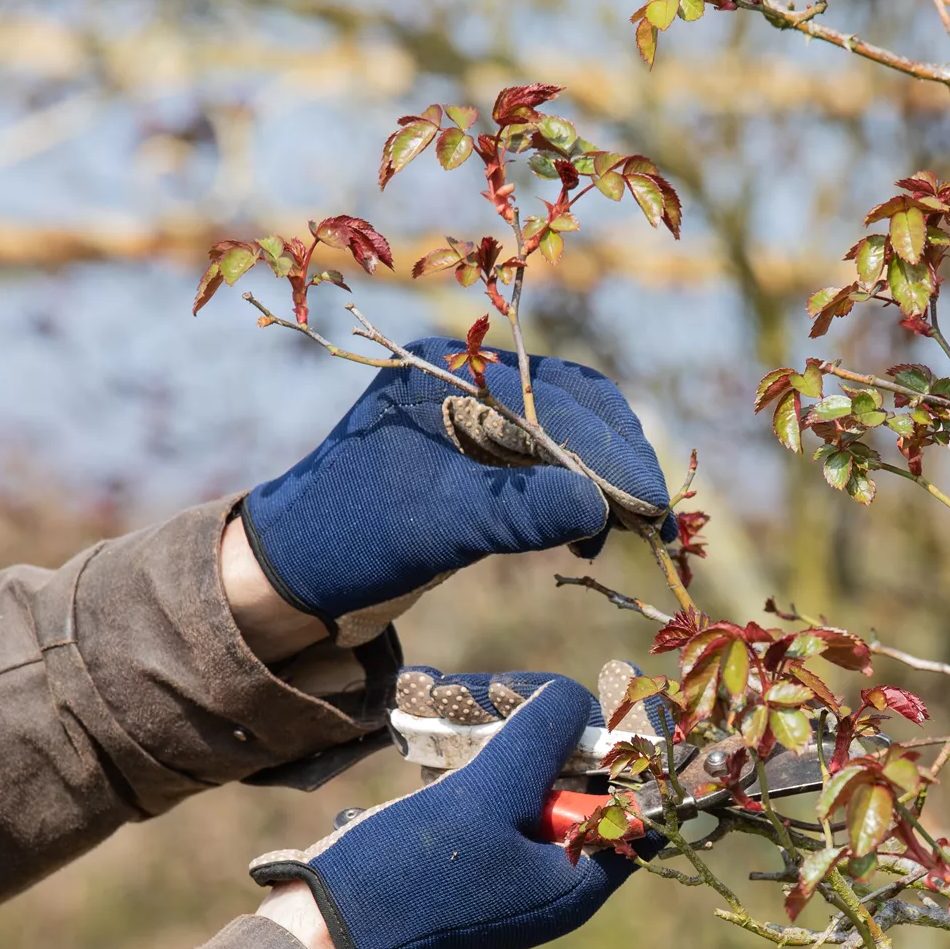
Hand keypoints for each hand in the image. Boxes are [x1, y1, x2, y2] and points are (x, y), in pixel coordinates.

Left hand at [239, 340, 673, 644]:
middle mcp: (468, 382)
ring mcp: (474, 419)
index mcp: (450, 373)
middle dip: (620, 463)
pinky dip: (578, 495)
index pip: (558, 404)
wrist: (293, 575)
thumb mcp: (436, 527)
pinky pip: (549, 463)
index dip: (613, 457)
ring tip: (628, 532)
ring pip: (569, 435)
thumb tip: (600, 509)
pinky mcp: (478, 460)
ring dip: (605, 481)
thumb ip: (516, 513)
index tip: (653, 510)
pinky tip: (585, 534)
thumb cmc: (350, 540)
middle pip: (576, 407)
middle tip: (656, 523)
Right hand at [247, 674, 656, 948]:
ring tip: (460, 699)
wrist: (321, 937)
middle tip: (505, 690)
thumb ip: (541, 741)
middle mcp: (554, 882)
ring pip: (531, 789)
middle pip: (580, 788)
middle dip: (548, 732)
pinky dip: (478, 767)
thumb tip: (575, 699)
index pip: (635, 805)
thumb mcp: (486, 795)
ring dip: (505, 741)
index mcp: (577, 882)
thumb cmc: (409, 875)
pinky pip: (494, 804)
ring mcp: (512, 875)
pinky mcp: (472, 866)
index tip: (604, 697)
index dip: (626, 748)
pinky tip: (442, 734)